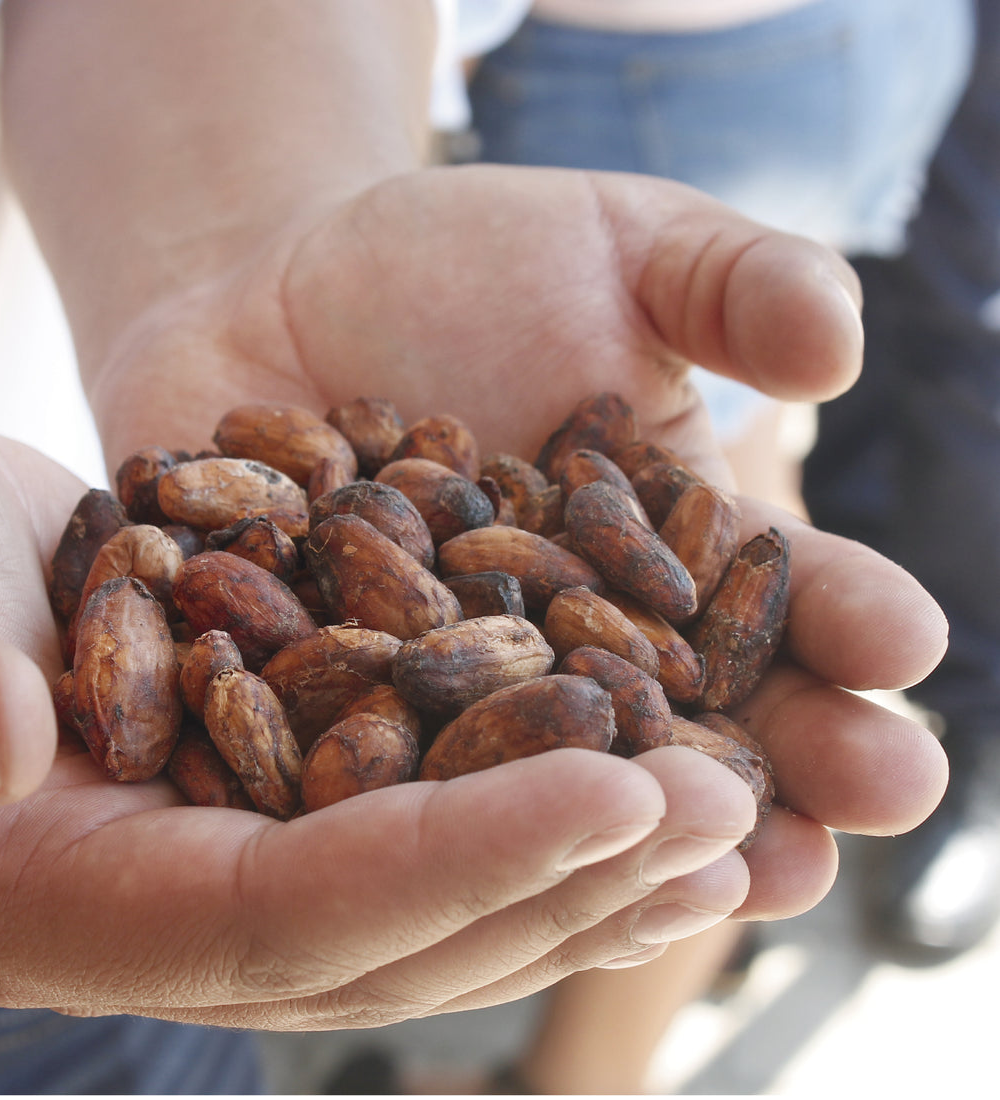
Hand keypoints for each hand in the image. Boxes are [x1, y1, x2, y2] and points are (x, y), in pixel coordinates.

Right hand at [0, 405, 762, 1026]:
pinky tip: (646, 777)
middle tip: (724, 811)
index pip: (293, 909)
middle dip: (568, 871)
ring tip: (728, 815)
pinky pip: (436, 830)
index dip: (456, 861)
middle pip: (401, 927)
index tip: (615, 793)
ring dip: (588, 863)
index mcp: (70, 888)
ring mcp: (241, 864)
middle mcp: (177, 903)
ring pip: (443, 901)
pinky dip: (542, 814)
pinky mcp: (286, 804)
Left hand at [86, 165, 949, 920]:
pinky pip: (382, 757)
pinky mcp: (334, 705)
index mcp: (662, 550)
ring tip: (730, 882)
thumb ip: (737, 285)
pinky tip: (491, 855)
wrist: (281, 297)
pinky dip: (430, 808)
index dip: (843, 615)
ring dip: (631, 833)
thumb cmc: (462, 266)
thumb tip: (838, 344)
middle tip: (869, 801)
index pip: (770, 594)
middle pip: (683, 719)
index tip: (906, 642)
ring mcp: (454, 690)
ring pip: (548, 780)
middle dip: (775, 760)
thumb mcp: (620, 243)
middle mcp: (574, 646)